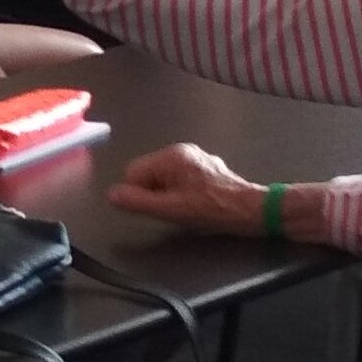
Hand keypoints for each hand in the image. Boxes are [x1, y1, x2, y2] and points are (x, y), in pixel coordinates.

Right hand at [109, 142, 263, 234]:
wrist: (250, 209)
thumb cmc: (210, 209)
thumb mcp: (170, 209)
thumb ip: (137, 202)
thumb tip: (111, 195)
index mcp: (170, 156)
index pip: (132, 173)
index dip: (138, 195)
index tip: (157, 208)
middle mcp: (181, 151)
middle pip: (148, 174)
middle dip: (154, 194)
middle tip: (174, 210)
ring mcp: (196, 158)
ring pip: (165, 178)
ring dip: (169, 194)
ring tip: (187, 208)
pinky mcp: (207, 167)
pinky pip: (181, 179)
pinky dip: (183, 192)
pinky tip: (198, 204)